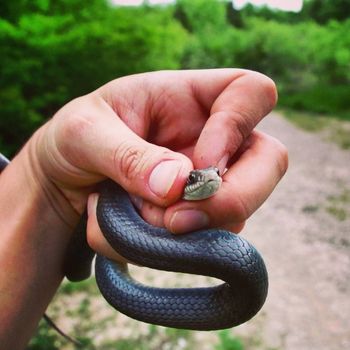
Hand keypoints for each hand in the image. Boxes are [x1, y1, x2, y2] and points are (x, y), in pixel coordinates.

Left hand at [31, 69, 286, 260]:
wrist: (64, 180)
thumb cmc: (76, 138)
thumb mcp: (85, 133)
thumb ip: (127, 155)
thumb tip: (178, 186)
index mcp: (191, 98)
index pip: (252, 93)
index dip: (237, 126)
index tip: (199, 165)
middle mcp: (212, 139)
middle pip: (269, 161)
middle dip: (232, 198)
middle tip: (177, 219)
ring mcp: (210, 182)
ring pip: (237, 213)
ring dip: (185, 228)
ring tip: (129, 215)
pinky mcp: (198, 217)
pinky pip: (203, 242)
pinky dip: (165, 247)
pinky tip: (127, 228)